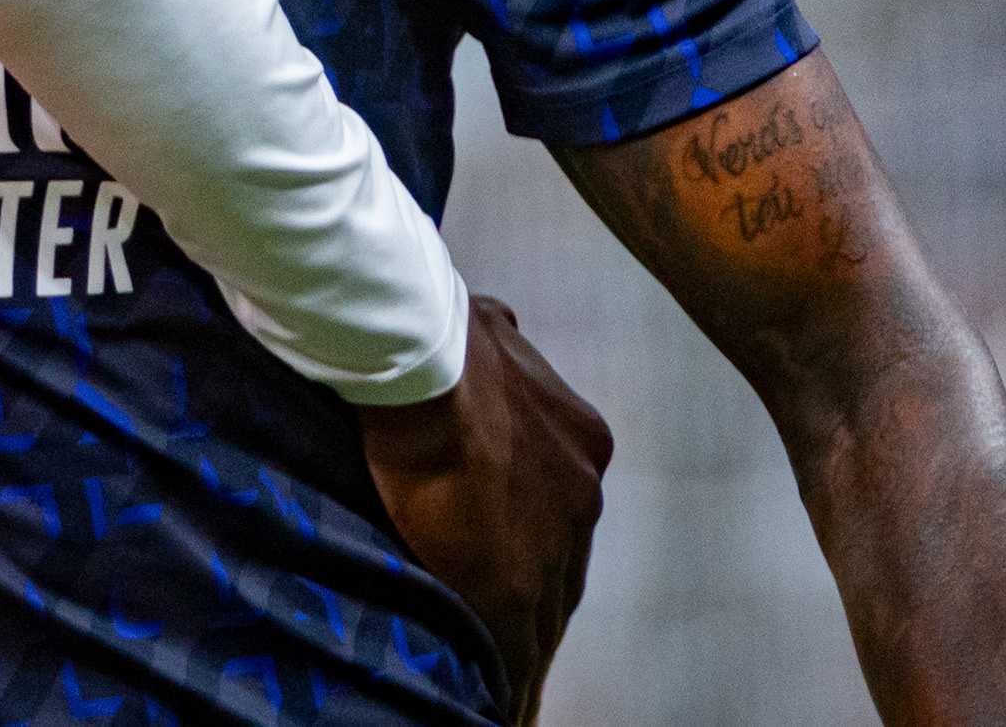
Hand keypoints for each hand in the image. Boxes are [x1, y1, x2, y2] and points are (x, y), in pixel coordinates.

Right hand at [357, 292, 611, 720]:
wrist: (423, 360)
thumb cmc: (442, 331)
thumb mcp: (488, 325)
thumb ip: (498, 339)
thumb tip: (489, 318)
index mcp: (578, 435)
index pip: (560, 506)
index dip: (533, 536)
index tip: (514, 554)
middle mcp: (582, 488)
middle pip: (562, 562)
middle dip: (536, 590)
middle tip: (512, 628)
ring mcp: (556, 540)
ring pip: (548, 607)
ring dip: (527, 639)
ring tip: (513, 681)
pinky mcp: (513, 584)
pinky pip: (518, 645)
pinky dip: (511, 676)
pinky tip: (502, 703)